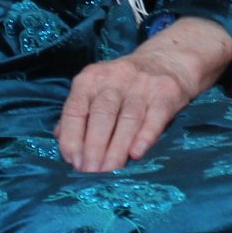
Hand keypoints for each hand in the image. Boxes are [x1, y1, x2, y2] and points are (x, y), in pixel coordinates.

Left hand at [57, 19, 231, 171]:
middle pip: (101, 114)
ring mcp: (142, 83)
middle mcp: (115, 77)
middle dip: (94, 147)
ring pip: (127, 118)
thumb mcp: (97, 90)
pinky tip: (136, 154)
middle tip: (91, 172)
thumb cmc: (124, 85)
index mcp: (91, 78)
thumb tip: (63, 142)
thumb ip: (79, 113)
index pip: (75, 109)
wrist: (168, 60)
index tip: (73, 162)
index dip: (72, 137)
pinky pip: (155, 116)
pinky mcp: (167, 91)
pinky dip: (145, 136)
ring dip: (117, 148)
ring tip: (110, 170)